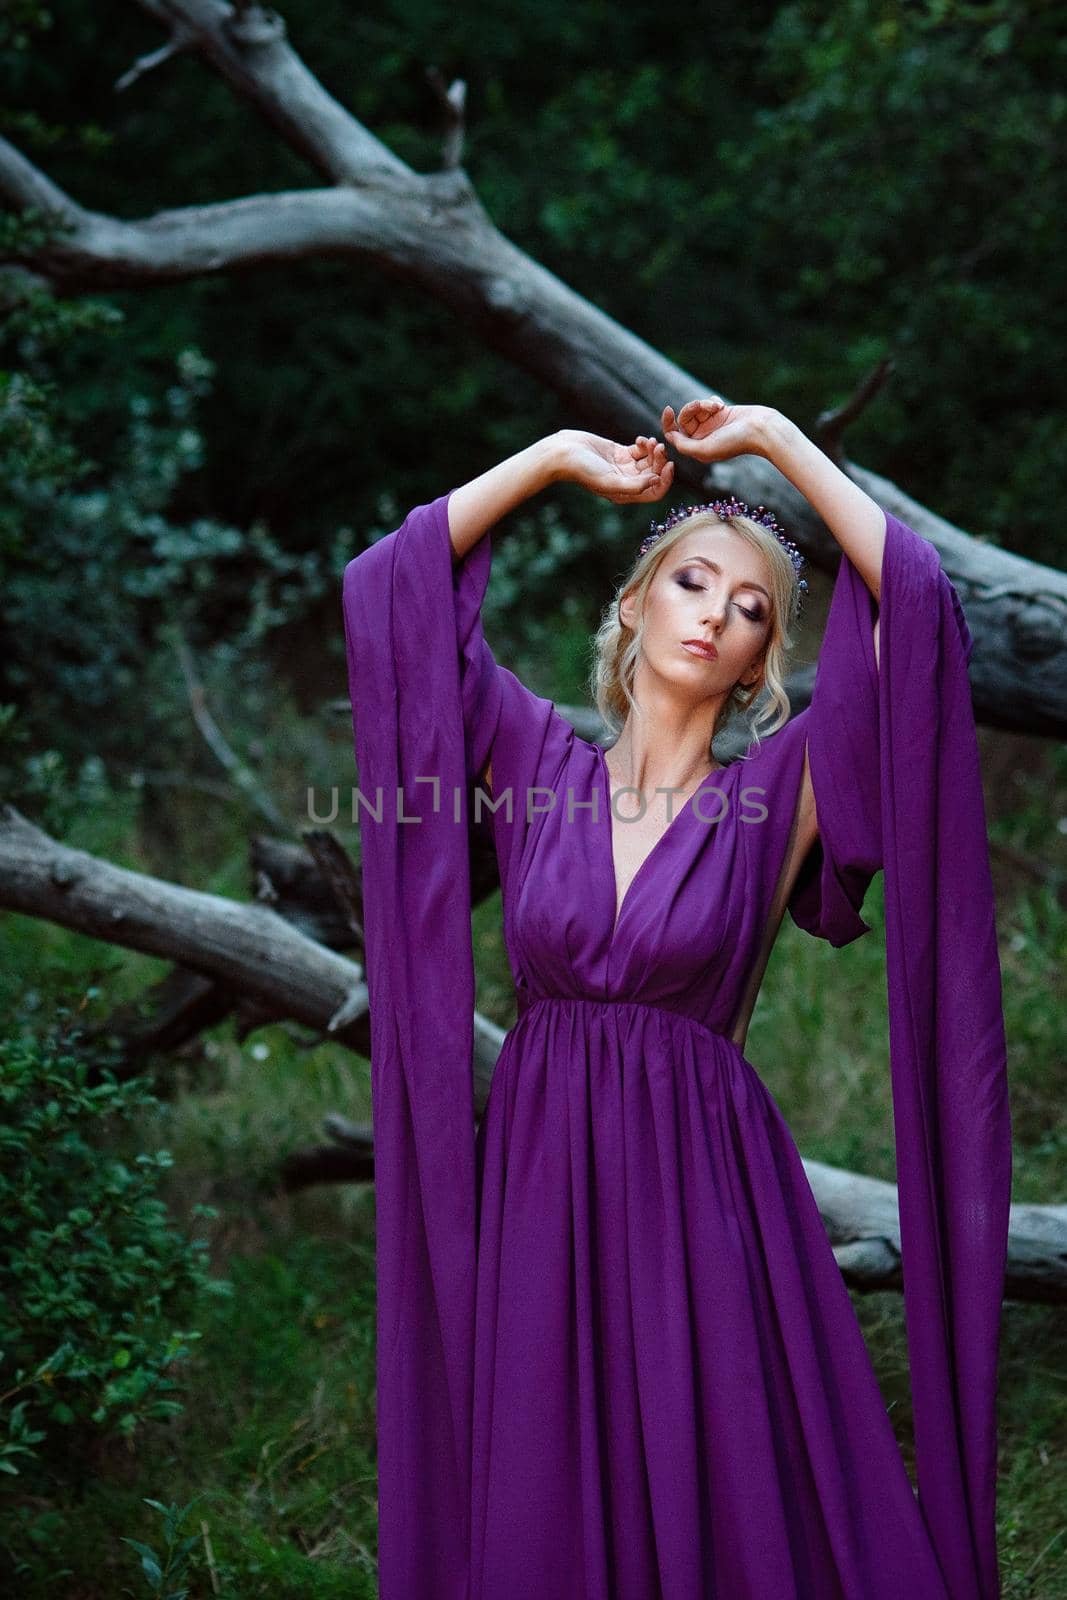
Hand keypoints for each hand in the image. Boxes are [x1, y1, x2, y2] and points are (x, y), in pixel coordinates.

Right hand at [557, 429, 674, 504]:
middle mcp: (627, 483)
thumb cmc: (583, 470)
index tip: (669, 464)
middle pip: (654, 474)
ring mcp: (624, 467)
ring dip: (654, 451)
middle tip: (659, 447)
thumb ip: (634, 485)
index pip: (654, 492)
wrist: (563, 453)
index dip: (665, 480)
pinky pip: (640, 450)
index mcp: (625, 494)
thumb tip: (656, 481)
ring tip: (650, 441)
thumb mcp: (609, 480)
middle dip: (660, 461)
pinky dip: (645, 444)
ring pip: (649, 461)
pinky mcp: (620, 453)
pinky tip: (640, 439)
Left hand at [660, 398, 773, 463]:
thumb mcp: (705, 448)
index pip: (674, 435)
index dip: (668, 423)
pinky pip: (708, 402)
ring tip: (718, 406)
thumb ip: (684, 445)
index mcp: (697, 448)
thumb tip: (669, 436)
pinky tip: (723, 406)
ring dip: (704, 403)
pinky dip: (713, 401)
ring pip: (695, 408)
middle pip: (684, 418)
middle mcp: (703, 437)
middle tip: (709, 407)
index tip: (668, 409)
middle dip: (692, 409)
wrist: (760, 429)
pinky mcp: (721, 413)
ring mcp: (712, 424)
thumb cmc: (735, 441)